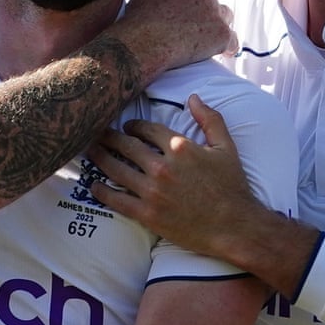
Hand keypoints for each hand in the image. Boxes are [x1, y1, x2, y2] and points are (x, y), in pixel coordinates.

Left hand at [88, 93, 253, 256]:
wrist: (234, 227)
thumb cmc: (232, 187)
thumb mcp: (226, 147)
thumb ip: (210, 119)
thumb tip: (194, 98)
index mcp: (180, 147)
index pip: (147, 129)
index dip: (133, 126)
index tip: (127, 127)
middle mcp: (163, 166)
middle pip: (126, 146)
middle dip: (109, 137)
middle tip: (97, 134)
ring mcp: (153, 191)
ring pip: (116, 169)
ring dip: (100, 158)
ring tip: (90, 152)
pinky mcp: (148, 214)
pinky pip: (117, 200)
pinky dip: (102, 191)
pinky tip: (93, 185)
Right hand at [117, 0, 235, 77]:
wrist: (143, 43)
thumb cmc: (141, 13)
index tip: (185, 2)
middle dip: (203, 8)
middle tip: (186, 23)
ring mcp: (217, 12)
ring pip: (225, 16)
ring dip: (215, 24)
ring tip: (198, 37)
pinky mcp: (222, 35)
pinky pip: (232, 42)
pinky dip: (226, 47)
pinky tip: (219, 52)